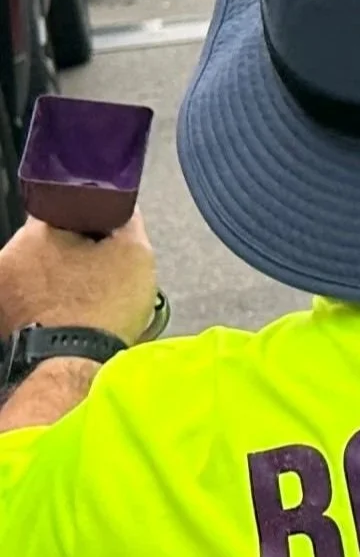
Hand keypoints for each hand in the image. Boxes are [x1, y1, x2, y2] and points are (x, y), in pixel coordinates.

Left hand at [0, 215, 157, 341]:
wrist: (75, 365)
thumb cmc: (101, 309)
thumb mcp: (135, 253)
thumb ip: (127, 219)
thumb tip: (122, 208)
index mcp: (37, 232)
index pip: (65, 205)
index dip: (91, 217)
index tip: (106, 233)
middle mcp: (9, 257)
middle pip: (47, 240)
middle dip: (72, 251)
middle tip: (100, 270)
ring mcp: (1, 290)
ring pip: (38, 271)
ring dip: (58, 278)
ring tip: (86, 298)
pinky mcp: (2, 319)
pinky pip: (29, 299)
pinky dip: (46, 303)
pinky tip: (71, 315)